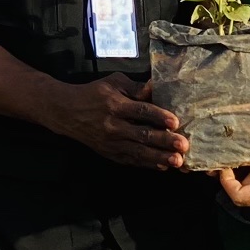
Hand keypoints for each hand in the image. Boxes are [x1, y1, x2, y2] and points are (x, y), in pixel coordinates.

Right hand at [42, 74, 186, 169]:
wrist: (67, 112)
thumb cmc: (94, 94)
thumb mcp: (113, 82)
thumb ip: (135, 87)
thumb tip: (155, 87)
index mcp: (115, 105)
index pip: (140, 111)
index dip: (158, 116)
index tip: (175, 122)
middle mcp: (114, 125)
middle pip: (142, 134)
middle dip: (164, 141)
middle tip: (183, 145)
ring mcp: (111, 142)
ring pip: (138, 151)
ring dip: (159, 157)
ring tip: (177, 161)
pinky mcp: (110, 153)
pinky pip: (131, 160)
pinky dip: (147, 164)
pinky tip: (162, 166)